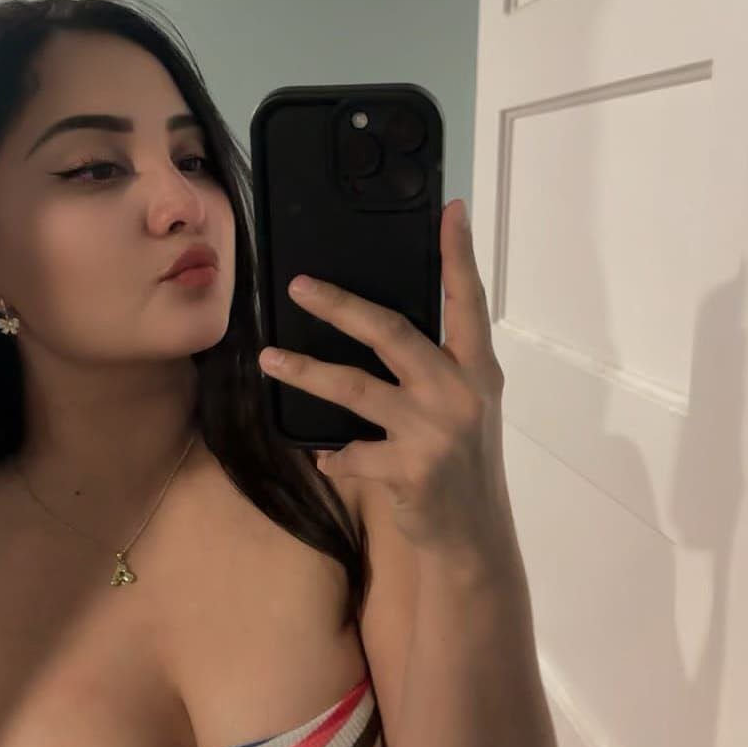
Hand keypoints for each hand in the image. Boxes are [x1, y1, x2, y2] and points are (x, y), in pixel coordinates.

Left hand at [258, 198, 515, 568]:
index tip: (450, 210)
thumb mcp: (466, 407)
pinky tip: (325, 458)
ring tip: (270, 357)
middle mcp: (459, 393)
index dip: (458, 255)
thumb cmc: (464, 464)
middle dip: (340, 305)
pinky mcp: (408, 470)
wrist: (473, 536)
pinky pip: (351, 453)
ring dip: (306, 372)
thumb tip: (379, 325)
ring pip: (355, 389)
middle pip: (392, 333)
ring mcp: (433, 432)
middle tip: (299, 285)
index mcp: (478, 370)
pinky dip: (334, 455)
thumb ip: (440, 367)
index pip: (468, 302)